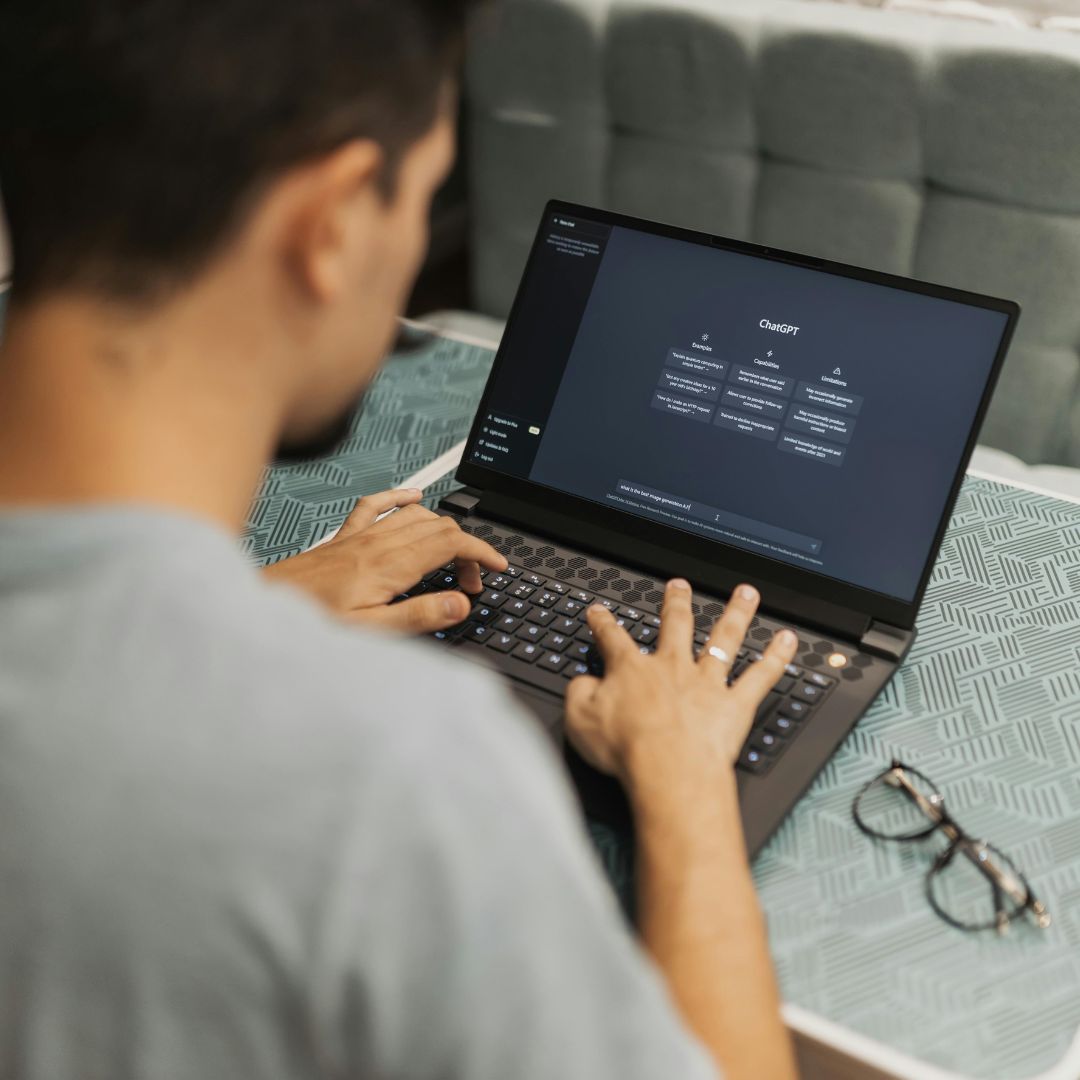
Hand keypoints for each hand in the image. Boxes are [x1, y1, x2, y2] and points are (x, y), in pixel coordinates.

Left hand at [262, 488, 506, 632]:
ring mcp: (360, 537)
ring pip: (416, 515)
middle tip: (472, 582)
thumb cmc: (310, 623)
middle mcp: (377, 544)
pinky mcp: (344, 538)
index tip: (498, 567)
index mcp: (390, 566)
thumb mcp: (371, 632)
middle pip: (440, 527)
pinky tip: (413, 497)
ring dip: (443, 529)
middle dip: (467, 550)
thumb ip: (419, 616)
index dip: (481, 552)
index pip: (450, 543)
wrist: (263, 608)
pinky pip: (377, 505)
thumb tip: (460, 604)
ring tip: (451, 557)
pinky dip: (401, 497)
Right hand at [565, 579, 796, 789]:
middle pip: (676, 625)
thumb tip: (583, 682)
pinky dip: (776, 657)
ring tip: (746, 594)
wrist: (669, 770)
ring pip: (724, 638)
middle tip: (679, 585)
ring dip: (736, 613)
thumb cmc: (627, 750)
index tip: (600, 611)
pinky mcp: (735, 705)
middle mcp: (672, 668)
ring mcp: (707, 684)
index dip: (604, 622)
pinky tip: (788, 640)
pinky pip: (761, 676)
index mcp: (632, 670)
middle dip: (676, 602)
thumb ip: (579, 694)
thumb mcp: (580, 720)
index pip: (614, 638)